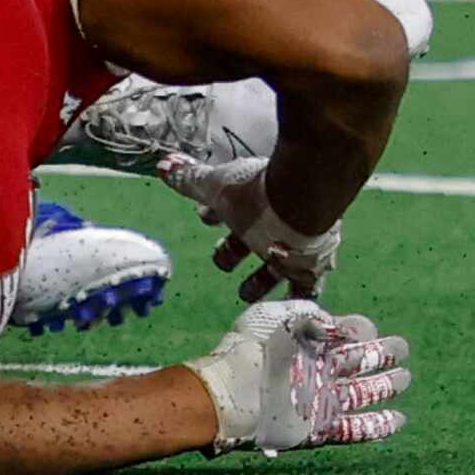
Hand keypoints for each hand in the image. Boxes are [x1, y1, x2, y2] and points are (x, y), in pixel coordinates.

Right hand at [158, 153, 341, 301]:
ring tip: (246, 295)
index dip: (212, 215)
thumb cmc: (253, 195)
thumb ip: (189, 180)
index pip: (225, 211)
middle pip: (248, 241)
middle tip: (223, 264)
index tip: (205, 218)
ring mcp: (291, 246)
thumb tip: (163, 166)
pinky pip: (304, 288)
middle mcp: (270, 225)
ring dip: (260, 281)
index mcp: (245, 206)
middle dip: (232, 251)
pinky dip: (295, 298)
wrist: (300, 205)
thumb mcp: (215, 187)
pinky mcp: (311, 267)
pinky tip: (287, 308)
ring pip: (275, 268)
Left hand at [192, 300, 411, 453]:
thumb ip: (307, 312)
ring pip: (362, 393)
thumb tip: (336, 323)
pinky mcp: (320, 429)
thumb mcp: (274, 315)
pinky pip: (356, 429)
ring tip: (404, 379)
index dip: (360, 329)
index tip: (370, 329)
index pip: (343, 335)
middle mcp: (317, 371)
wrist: (234, 391)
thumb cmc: (250, 348)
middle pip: (359, 363)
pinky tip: (398, 419)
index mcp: (306, 343)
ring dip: (385, 387)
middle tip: (402, 349)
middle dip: (382, 355)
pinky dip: (378, 425)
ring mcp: (321, 401)